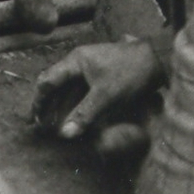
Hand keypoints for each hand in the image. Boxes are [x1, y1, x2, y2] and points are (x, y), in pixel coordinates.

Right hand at [32, 39, 160, 138]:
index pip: (48, 81)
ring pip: (68, 88)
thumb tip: (64, 134)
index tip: (34, 120)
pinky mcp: (102, 74)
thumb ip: (84, 114)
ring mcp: (91, 67)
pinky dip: (74, 103)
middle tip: (38, 124)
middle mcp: (80, 62)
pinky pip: (80, 89)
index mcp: (76, 62)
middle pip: (55, 84)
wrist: (159, 59)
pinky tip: (74, 116)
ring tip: (53, 124)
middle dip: (46, 105)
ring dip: (60, 105)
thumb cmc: (130, 73)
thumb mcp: (106, 96)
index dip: (39, 101)